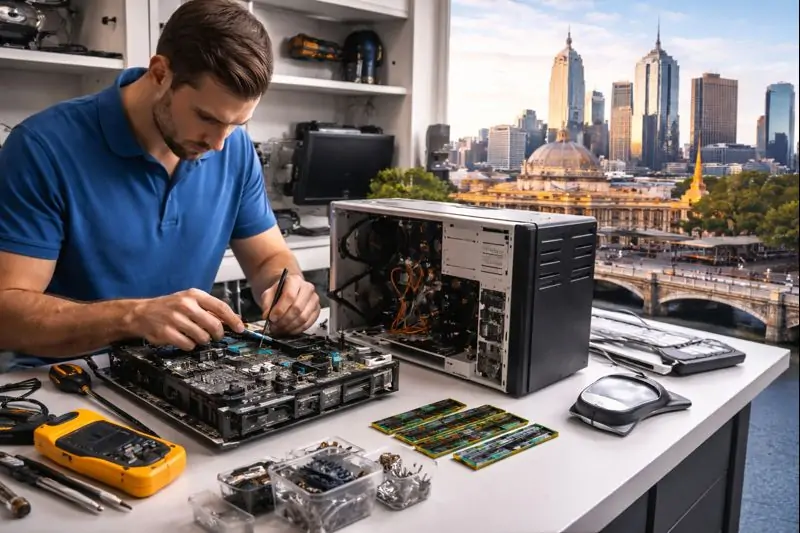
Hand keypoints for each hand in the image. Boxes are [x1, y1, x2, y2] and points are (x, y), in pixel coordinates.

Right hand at [126, 288, 244, 349]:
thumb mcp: (189, 301)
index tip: (240, 328)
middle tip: (215, 336)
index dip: (233, 320)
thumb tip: (232, 320)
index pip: (220, 307)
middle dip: (217, 334)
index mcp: (194, 295)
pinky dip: (189, 345)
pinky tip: (184, 340)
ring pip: (202, 337)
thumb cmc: (169, 307)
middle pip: (214, 325)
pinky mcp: (167, 332)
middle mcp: (186, 305)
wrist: (142, 313)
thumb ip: (209, 309)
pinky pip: (188, 345)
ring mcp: (175, 319)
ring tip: (195, 336)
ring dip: (202, 340)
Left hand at [260, 274, 319, 335]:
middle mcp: (307, 288)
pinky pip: (308, 323)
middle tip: (274, 326)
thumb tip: (267, 315)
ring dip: (290, 326)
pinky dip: (297, 329)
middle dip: (284, 320)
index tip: (271, 318)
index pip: (290, 296)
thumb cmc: (280, 292)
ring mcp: (314, 299)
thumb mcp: (269, 294)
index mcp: (295, 280)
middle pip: (297, 308)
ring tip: (279, 329)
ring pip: (303, 317)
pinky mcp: (317, 310)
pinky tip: (288, 330)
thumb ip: (266, 303)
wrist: (290, 290)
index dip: (280, 309)